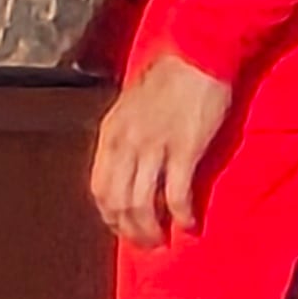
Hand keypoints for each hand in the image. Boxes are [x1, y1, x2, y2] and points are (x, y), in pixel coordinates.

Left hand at [90, 50, 230, 248]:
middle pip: (117, 201)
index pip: (99, 187)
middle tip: (145, 243)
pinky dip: (181, 215)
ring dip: (151, 228)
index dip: (109, 214)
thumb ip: (126, 136)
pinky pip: (177, 194)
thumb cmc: (168, 77)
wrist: (197, 55)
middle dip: (129, 229)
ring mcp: (154, 148)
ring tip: (163, 240)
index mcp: (111, 134)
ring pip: (142, 204)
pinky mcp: (185, 150)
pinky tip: (188, 224)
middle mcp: (126, 144)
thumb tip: (127, 167)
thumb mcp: (131, 107)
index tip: (122, 227)